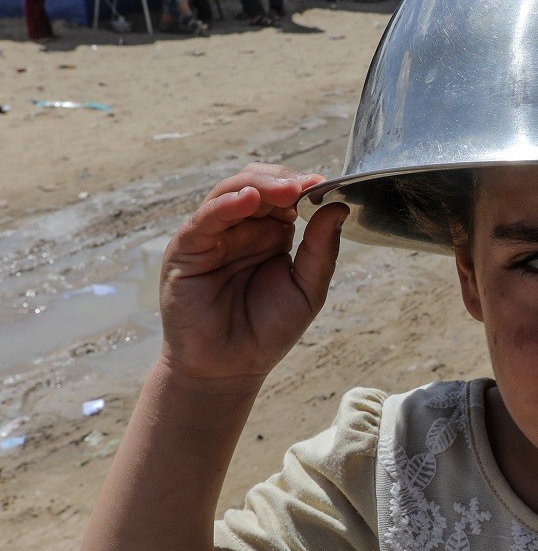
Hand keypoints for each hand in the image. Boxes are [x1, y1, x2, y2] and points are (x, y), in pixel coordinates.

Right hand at [158, 164, 346, 385]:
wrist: (228, 369)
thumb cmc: (267, 330)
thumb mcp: (307, 289)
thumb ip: (321, 250)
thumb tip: (338, 207)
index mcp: (270, 233)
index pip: (283, 195)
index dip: (302, 186)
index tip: (324, 184)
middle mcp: (240, 228)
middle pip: (257, 185)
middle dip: (283, 181)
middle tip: (307, 185)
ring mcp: (212, 236)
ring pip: (230, 193)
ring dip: (258, 186)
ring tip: (285, 190)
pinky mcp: (186, 249)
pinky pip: (204, 220)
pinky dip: (225, 206)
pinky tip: (246, 200)